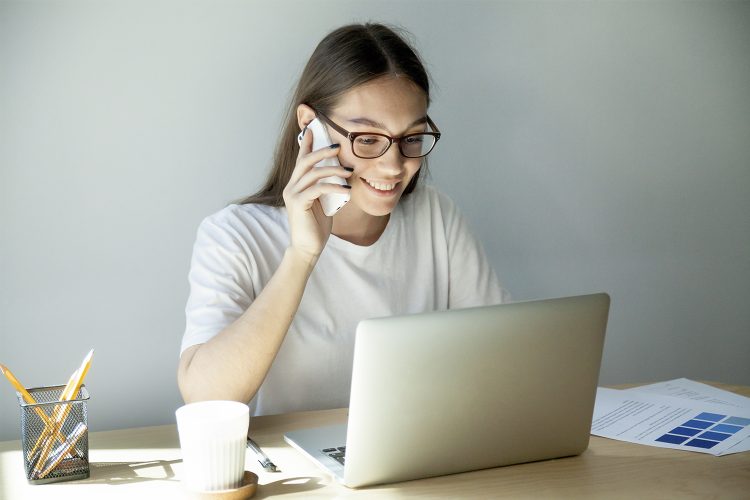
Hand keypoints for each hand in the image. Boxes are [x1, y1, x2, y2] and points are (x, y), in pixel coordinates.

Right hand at [282, 128, 352, 262]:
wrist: (308, 247)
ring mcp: (293, 194)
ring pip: (313, 173)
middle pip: (305, 161)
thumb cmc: (316, 226)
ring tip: (349, 172)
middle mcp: (291, 187)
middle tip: (338, 146)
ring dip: (334, 170)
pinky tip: (346, 190)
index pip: (301, 160)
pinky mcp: (298, 203)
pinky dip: (333, 187)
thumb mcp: (323, 203)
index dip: (307, 144)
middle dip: (322, 151)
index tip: (314, 128)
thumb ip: (326, 187)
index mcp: (296, 185)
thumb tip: (341, 174)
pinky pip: (317, 188)